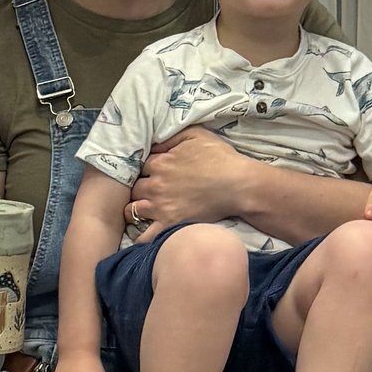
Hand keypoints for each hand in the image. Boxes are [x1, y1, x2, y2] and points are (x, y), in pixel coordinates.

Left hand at [126, 127, 253, 234]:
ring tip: (144, 210)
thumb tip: (154, 143)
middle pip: (133, 187)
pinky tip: (144, 232)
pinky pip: (145, 236)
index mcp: (160, 163)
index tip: (154, 172)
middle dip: (139, 188)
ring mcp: (160, 207)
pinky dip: (141, 236)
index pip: (139, 166)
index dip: (146, 169)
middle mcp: (155, 185)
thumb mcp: (195, 135)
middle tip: (150, 191)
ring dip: (136, 209)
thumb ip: (170, 137)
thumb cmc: (221, 158)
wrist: (238, 185)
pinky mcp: (169, 225)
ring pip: (132, 210)